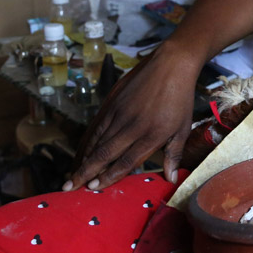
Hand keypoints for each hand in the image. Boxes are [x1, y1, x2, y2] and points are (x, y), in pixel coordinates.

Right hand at [65, 46, 198, 190]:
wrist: (171, 64)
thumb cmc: (180, 98)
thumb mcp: (182, 128)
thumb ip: (174, 154)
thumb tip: (171, 179)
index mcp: (151, 134)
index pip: (125, 161)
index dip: (108, 176)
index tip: (94, 188)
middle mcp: (132, 125)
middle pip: (105, 153)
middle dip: (86, 172)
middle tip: (69, 188)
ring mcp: (119, 112)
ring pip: (96, 140)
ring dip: (82, 159)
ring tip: (70, 175)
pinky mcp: (112, 101)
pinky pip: (96, 125)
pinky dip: (86, 141)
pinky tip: (80, 152)